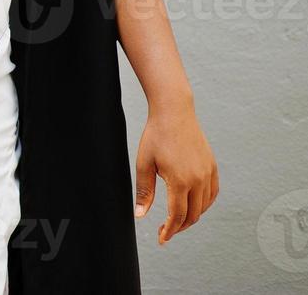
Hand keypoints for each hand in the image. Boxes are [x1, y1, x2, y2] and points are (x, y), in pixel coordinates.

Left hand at [135, 101, 218, 245]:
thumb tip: (140, 216)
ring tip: (175, 219)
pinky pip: (212, 194)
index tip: (161, 239)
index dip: (169, 231)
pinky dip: (203, 205)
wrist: (174, 113)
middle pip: (193, 215)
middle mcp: (198, 180)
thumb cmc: (155, 136)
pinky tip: (192, 206)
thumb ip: (144, 192)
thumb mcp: (144, 164)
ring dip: (191, 217)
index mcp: (180, 181)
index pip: (177, 215)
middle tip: (165, 231)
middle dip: (179, 227)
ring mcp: (208, 174)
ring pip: (204, 207)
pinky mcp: (213, 167)